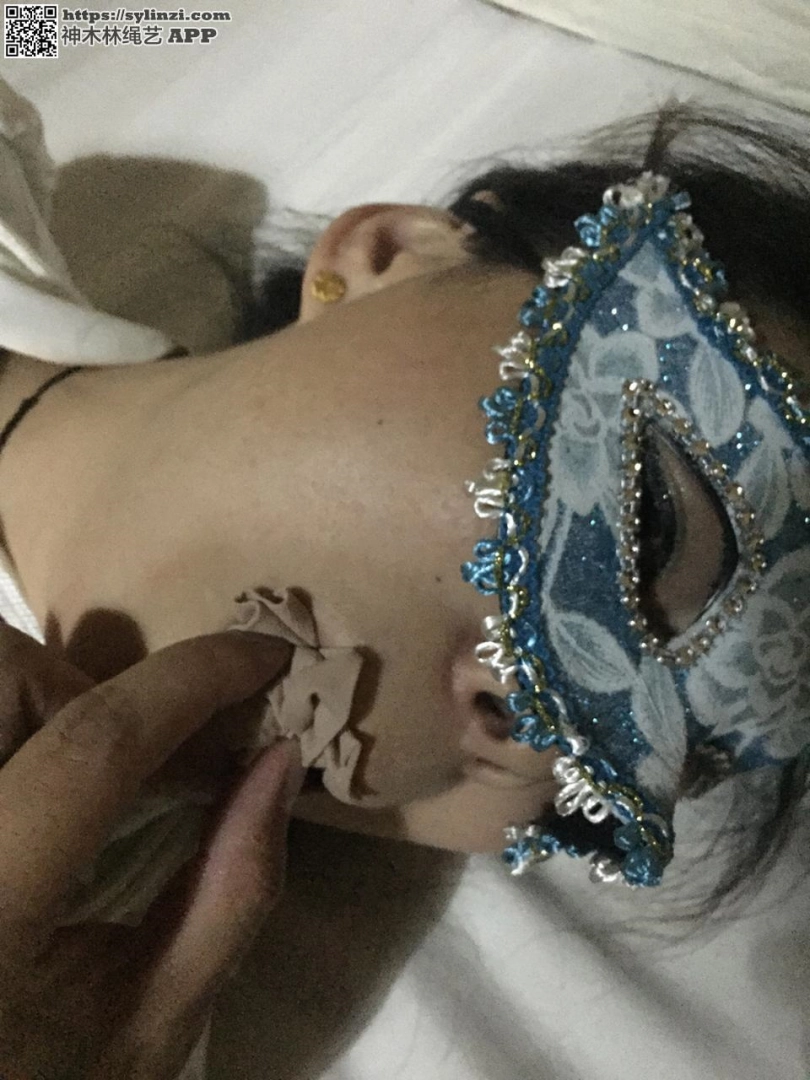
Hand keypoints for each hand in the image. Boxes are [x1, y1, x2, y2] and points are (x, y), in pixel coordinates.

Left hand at [0, 621, 301, 1078]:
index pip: (93, 748)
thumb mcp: (153, 1022)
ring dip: (44, 695)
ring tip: (79, 776)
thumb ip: (231, 891)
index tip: (267, 658)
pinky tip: (36, 783)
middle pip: (5, 675)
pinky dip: (14, 717)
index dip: (193, 681)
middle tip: (138, 760)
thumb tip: (281, 757)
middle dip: (89, 688)